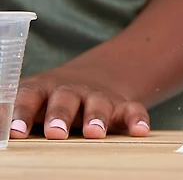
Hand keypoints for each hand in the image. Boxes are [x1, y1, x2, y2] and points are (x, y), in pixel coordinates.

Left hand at [9, 65, 150, 139]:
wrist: (95, 78)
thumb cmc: (48, 102)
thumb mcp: (27, 102)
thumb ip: (8, 113)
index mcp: (41, 90)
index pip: (28, 98)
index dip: (20, 114)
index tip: (14, 133)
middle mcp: (71, 91)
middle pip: (65, 98)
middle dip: (60, 114)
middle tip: (56, 132)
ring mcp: (98, 97)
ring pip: (98, 103)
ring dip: (96, 116)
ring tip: (94, 133)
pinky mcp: (121, 106)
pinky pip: (132, 110)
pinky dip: (137, 119)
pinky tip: (140, 132)